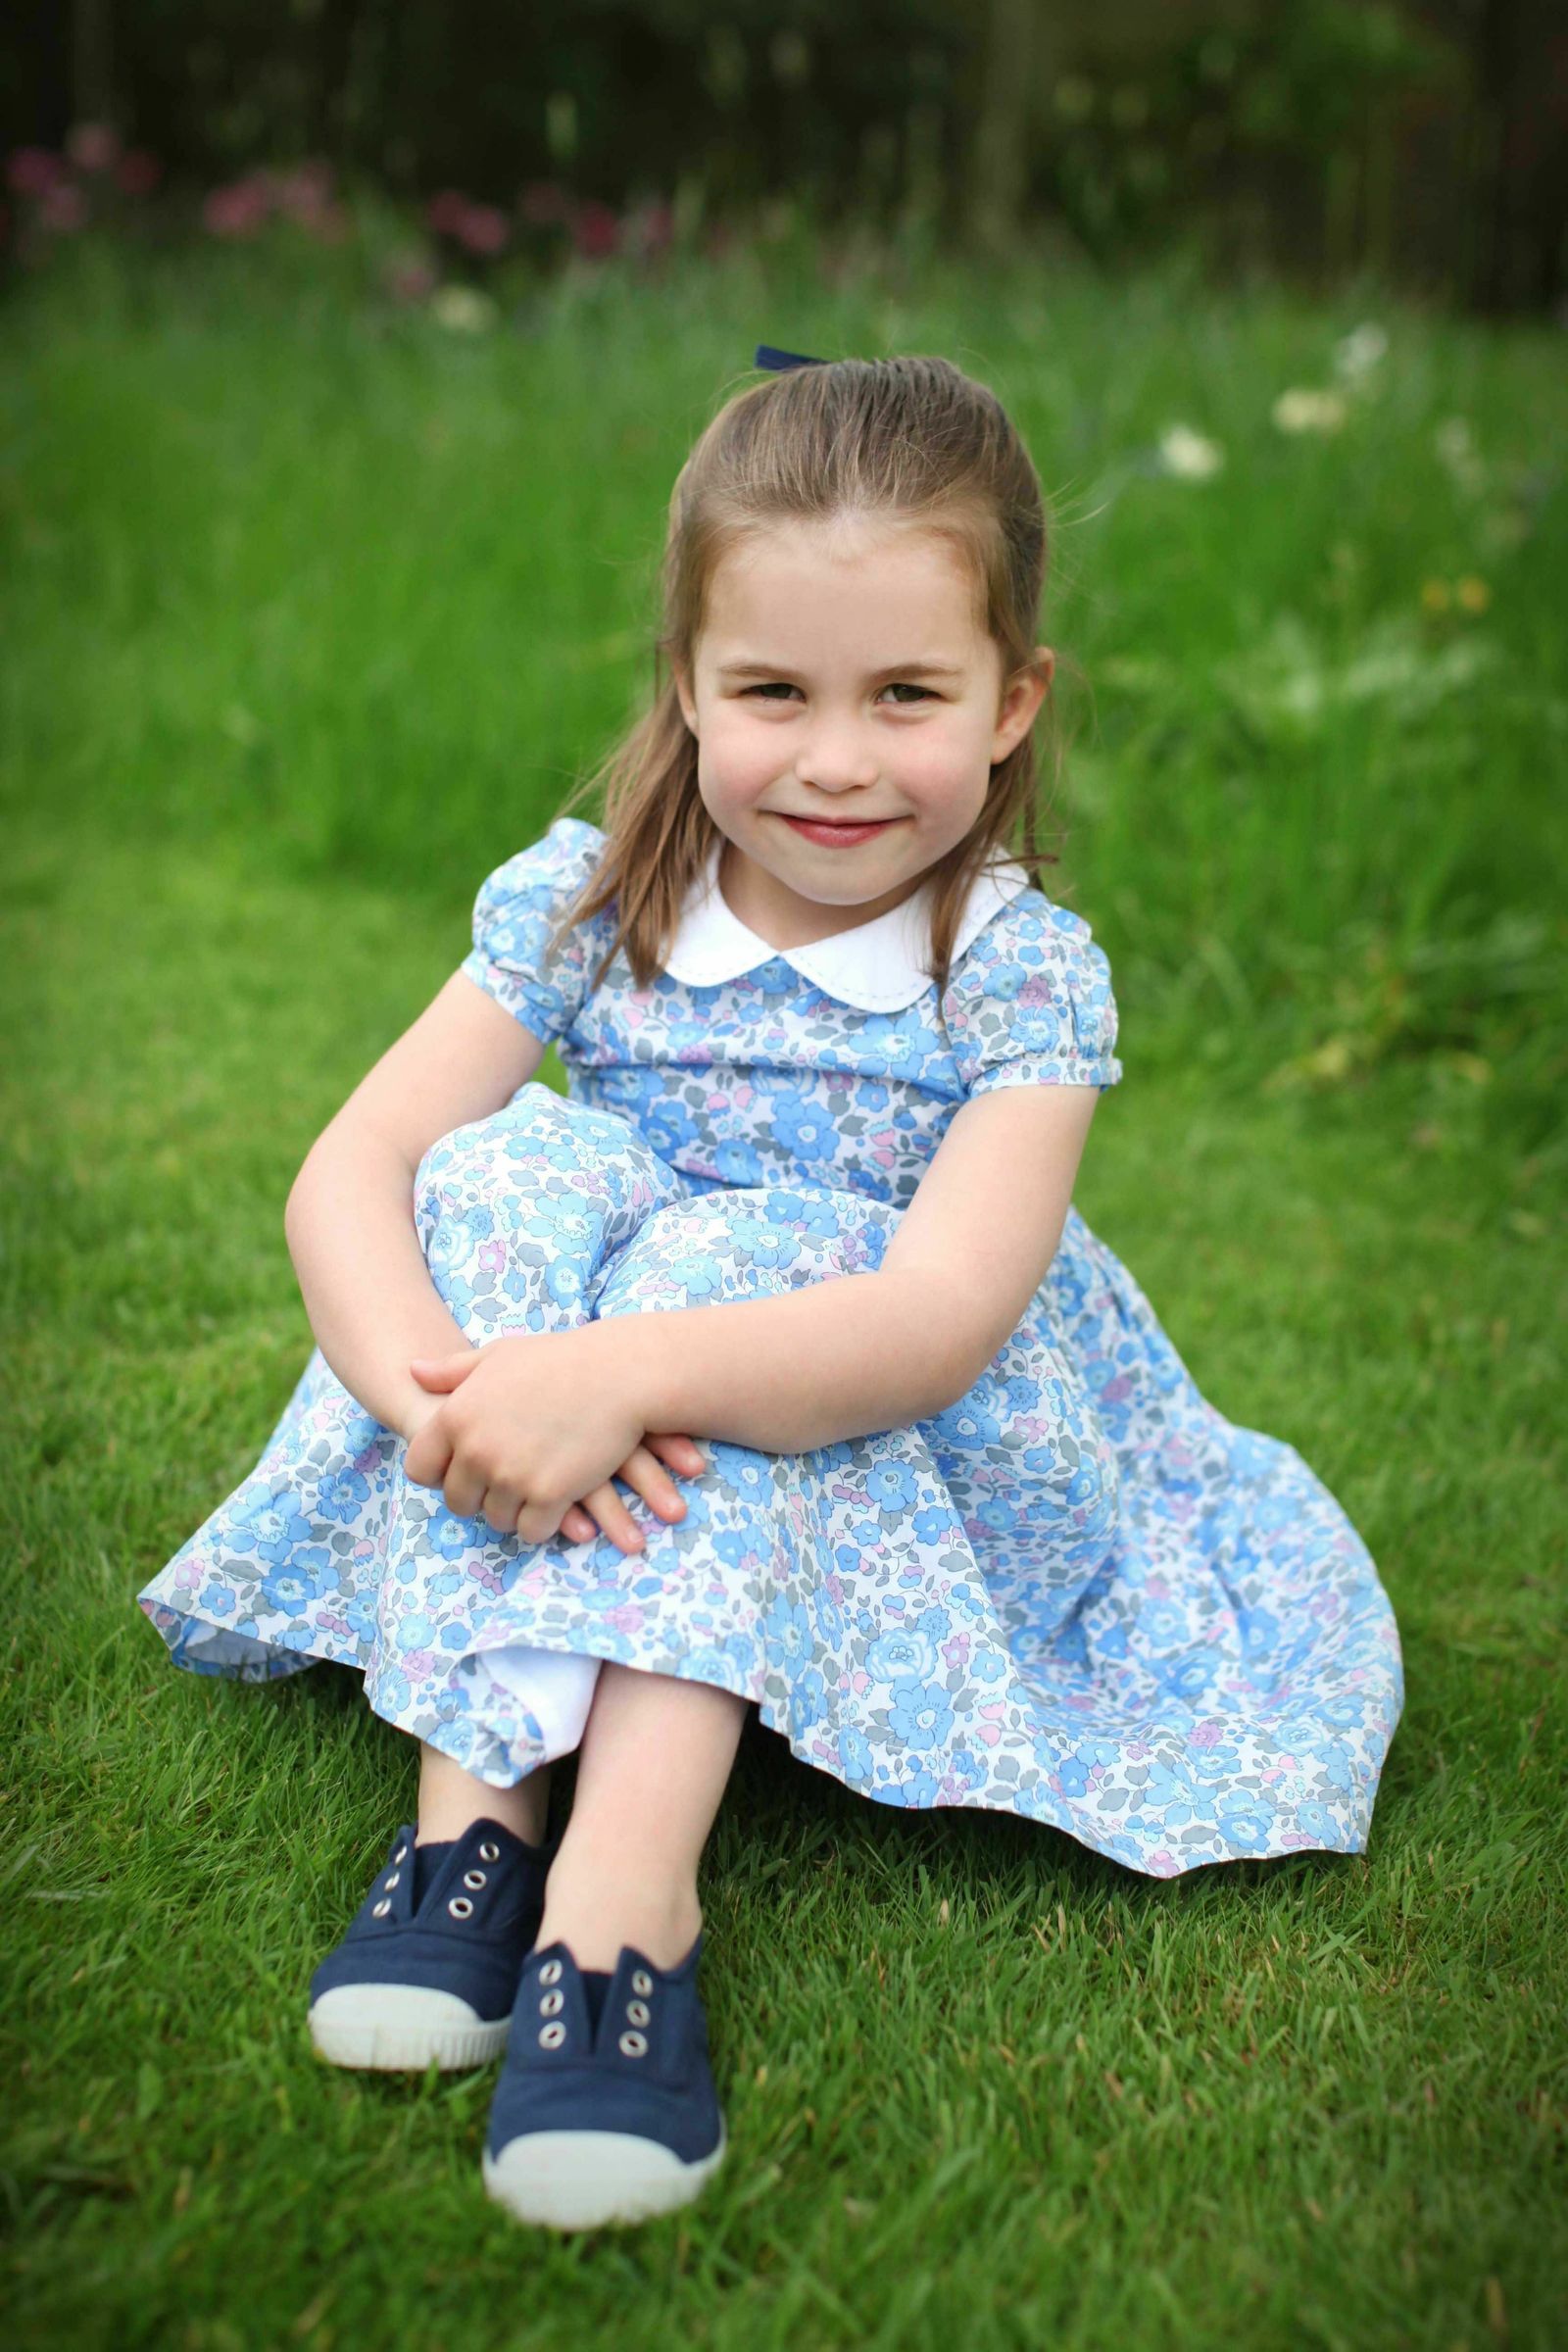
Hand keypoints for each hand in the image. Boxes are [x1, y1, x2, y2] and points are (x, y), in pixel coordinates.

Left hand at [401, 1327, 705, 1552]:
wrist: (619, 1374)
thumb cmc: (560, 1359)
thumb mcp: (499, 1356)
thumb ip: (452, 1370)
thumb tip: (412, 1371)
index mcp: (456, 1416)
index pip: (419, 1468)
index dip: (439, 1473)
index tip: (462, 1469)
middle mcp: (476, 1450)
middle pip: (457, 1501)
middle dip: (478, 1496)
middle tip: (505, 1483)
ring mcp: (512, 1476)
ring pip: (495, 1519)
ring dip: (512, 1510)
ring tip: (533, 1490)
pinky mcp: (549, 1496)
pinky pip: (531, 1530)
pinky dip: (542, 1523)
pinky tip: (555, 1504)